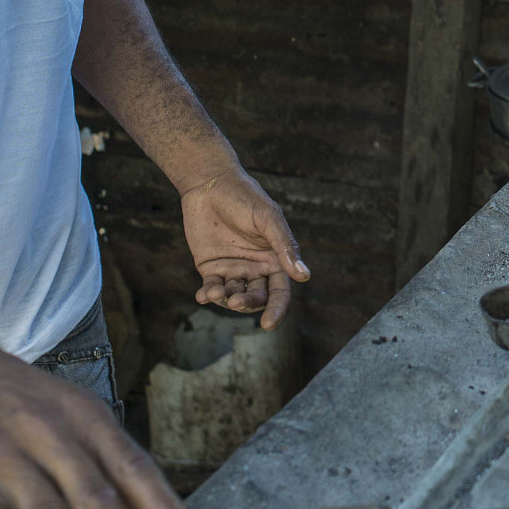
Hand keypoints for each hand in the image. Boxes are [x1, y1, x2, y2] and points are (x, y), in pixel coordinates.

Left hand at [182, 169, 309, 327]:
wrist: (209, 183)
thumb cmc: (244, 196)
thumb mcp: (268, 218)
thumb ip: (284, 246)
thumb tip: (304, 276)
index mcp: (276, 258)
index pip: (280, 292)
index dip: (277, 309)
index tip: (269, 324)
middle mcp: (257, 267)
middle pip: (257, 297)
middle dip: (248, 303)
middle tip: (236, 299)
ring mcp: (234, 268)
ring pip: (234, 295)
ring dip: (225, 299)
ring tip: (215, 291)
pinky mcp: (211, 267)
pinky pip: (212, 288)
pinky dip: (208, 295)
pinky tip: (203, 294)